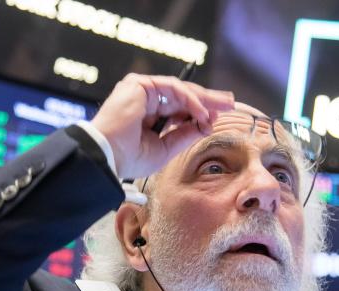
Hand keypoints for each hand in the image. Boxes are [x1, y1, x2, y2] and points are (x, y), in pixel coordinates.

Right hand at [90, 73, 234, 178]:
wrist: (107, 157)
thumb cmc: (128, 158)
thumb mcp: (165, 149)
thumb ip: (184, 135)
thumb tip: (206, 125)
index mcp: (147, 114)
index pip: (179, 108)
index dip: (199, 113)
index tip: (216, 119)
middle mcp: (144, 99)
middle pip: (183, 96)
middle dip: (208, 99)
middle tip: (230, 103)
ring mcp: (141, 90)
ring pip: (181, 90)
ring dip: (204, 99)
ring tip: (223, 107)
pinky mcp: (140, 85)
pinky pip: (174, 89)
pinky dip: (191, 100)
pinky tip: (202, 112)